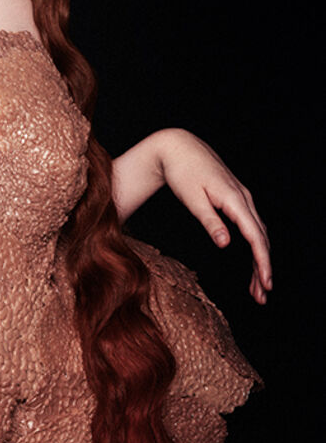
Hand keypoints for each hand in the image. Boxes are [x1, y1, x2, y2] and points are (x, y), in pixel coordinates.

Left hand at [155, 129, 271, 304]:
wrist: (177, 146)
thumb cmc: (181, 171)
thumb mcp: (192, 198)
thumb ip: (210, 221)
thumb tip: (226, 244)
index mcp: (234, 199)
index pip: (255, 236)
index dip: (262, 261)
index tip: (266, 283)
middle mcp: (243, 197)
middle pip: (261, 237)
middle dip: (262, 268)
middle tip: (261, 295)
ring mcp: (241, 196)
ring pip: (257, 232)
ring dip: (258, 259)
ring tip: (255, 286)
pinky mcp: (235, 197)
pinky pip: (250, 224)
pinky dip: (252, 244)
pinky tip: (250, 260)